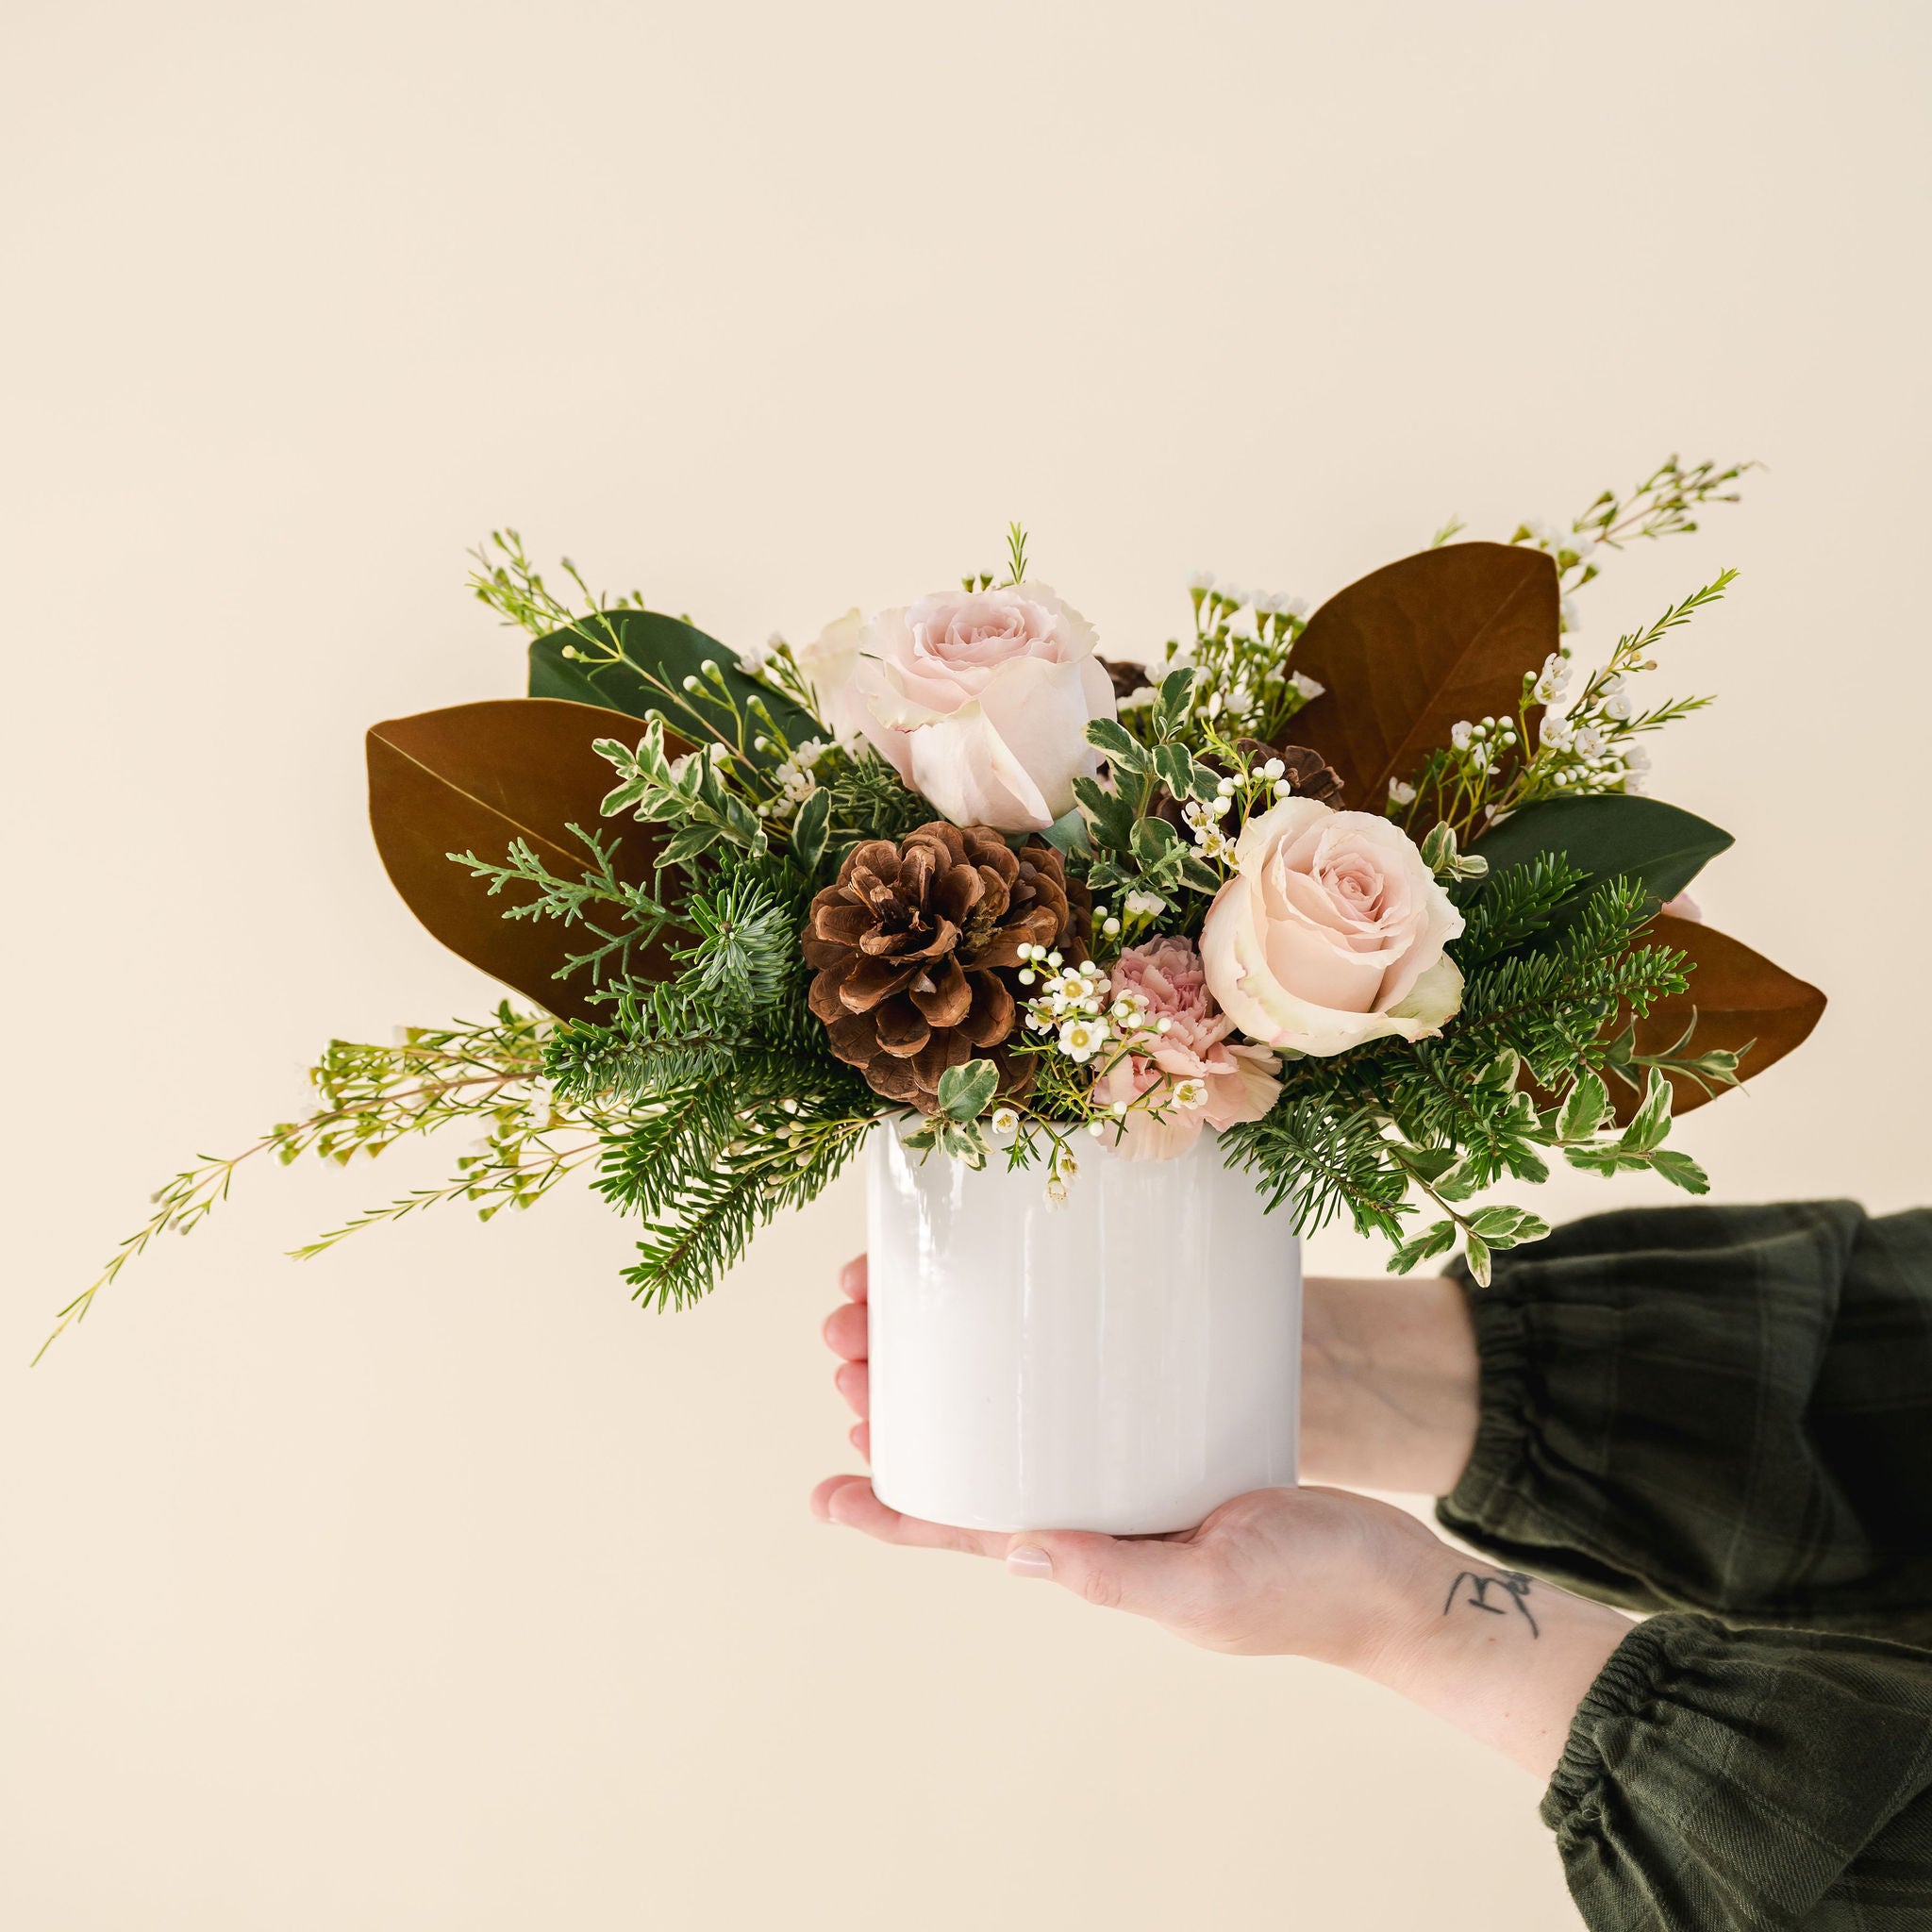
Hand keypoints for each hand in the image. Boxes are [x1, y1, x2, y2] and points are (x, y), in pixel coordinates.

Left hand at [814, 1254, 1628, 1778]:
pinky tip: (1020, 1315)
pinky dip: (1037, 1354)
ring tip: (898, 1312)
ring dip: (952, 1370)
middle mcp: (1089, 1512)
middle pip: (972, 1461)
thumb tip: (1015, 1550)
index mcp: (1084, 1559)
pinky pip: (1083, 1392)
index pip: (965, 1535)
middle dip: (902, 1407)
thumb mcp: (1207, 1593)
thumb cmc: (1307, 1592)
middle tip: (846, 1342)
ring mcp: (1124, 1470)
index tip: (823, 1493)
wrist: (1394, 1574)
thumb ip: (1114, 1575)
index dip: (891, 1517)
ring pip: (1014, 1416)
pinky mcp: (1167, 1427)